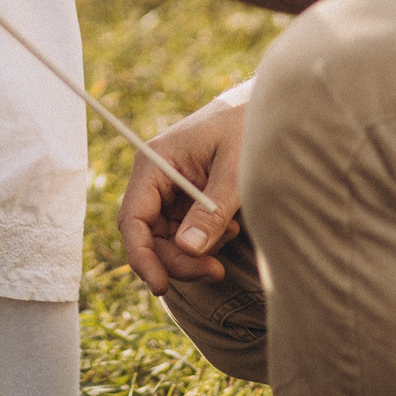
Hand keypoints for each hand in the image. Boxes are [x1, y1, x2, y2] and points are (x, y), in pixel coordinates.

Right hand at [119, 82, 249, 292]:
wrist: (262, 109)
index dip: (142, 256)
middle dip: (179, 260)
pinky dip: (206, 239)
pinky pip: (185, 232)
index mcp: (155, 164)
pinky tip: (231, 224)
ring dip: (196, 250)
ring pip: (168, 239)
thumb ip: (211, 211)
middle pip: (149, 236)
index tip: (161, 286)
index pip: (133, 219)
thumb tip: (188, 250)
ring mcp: (169, 189)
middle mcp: (155, 178)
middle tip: (216, 271)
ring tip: (232, 232)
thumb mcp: (234, 171)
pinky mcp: (186, 197)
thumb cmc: (246, 128)